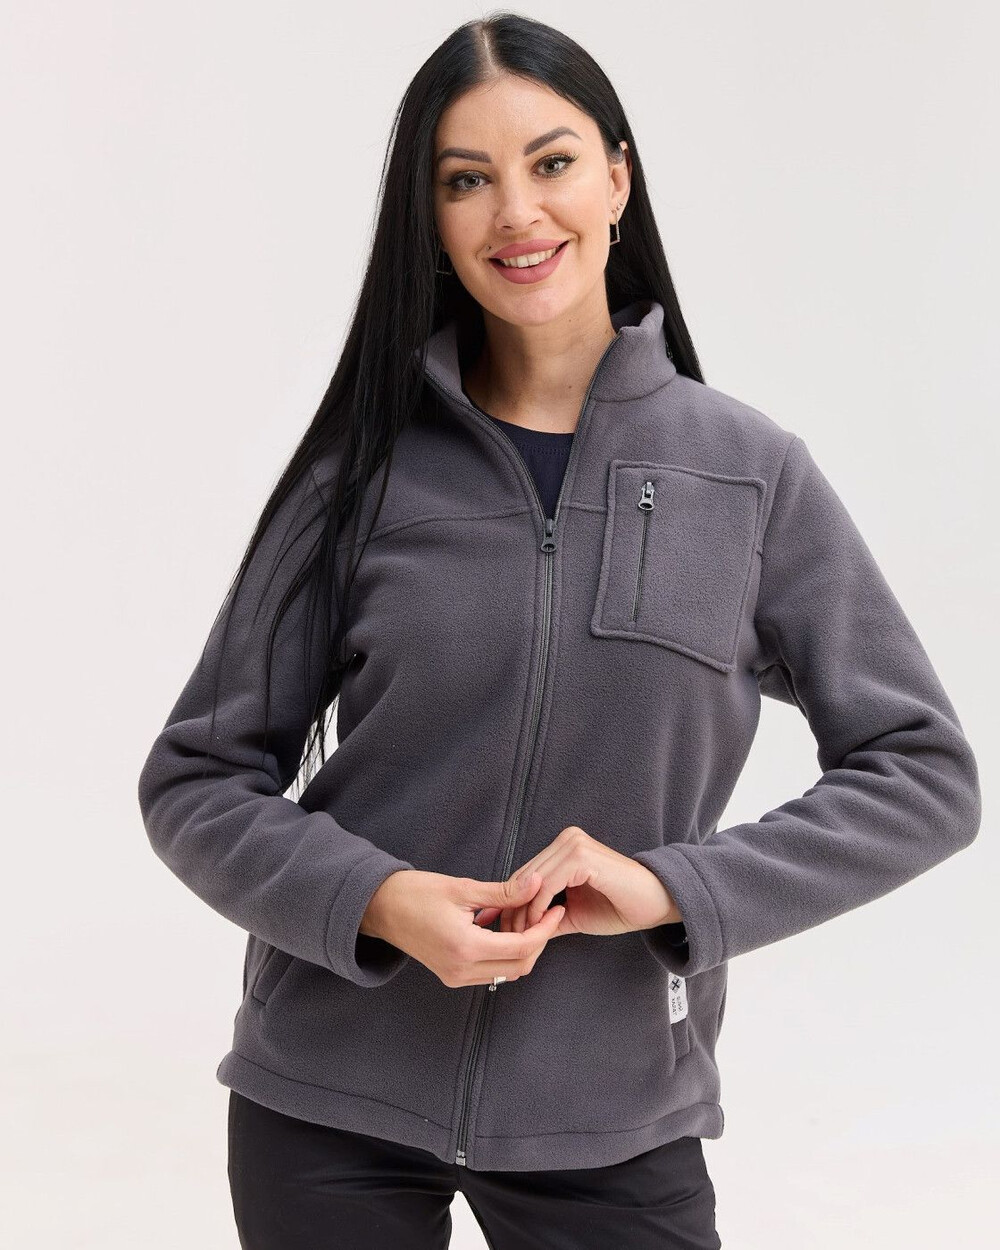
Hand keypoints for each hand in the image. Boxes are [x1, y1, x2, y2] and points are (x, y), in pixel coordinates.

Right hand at [360, 868, 565, 988]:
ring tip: (529, 920)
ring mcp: (455, 977)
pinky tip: (506, 929)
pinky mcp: (451, 975)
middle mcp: (461, 969)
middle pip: (520, 967)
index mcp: (465, 946)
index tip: (555, 908)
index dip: (545, 929)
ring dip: (524, 950)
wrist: (380, 908)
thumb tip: (537, 883)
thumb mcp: (462, 888)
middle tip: (547, 914)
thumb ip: (503, 892)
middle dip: (539, 942)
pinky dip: (505, 954)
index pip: (522, 946)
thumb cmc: (416, 892)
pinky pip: (490, 971)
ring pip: (507, 972)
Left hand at [472, 826, 681, 937]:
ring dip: (524, 913)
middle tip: (506, 937)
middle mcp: (567, 839)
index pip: (525, 875)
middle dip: (513, 910)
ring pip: (532, 882)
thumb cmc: (618, 906)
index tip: (503, 929)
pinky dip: (539, 908)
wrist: (655, 904)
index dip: (511, 903)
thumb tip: (513, 929)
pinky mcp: (582, 856)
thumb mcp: (572, 912)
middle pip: (525, 877)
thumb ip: (544, 915)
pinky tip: (538, 926)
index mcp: (563, 846)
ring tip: (521, 937)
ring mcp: (574, 844)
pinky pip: (548, 885)